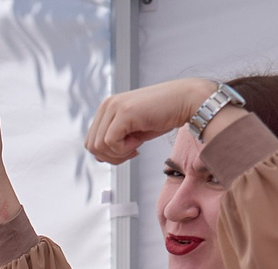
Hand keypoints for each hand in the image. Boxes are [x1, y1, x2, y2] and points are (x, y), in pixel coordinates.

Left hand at [85, 77, 217, 164]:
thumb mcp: (131, 131)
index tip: (128, 150)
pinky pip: (110, 143)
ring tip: (136, 144)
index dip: (108, 154)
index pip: (91, 142)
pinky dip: (124, 150)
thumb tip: (99, 156)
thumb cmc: (162, 117)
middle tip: (133, 150)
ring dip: (119, 153)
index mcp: (106, 108)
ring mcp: (114, 107)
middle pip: (92, 146)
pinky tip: (139, 142)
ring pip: (99, 146)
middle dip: (112, 157)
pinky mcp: (123, 112)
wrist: (186, 101)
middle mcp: (107, 105)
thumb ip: (113, 140)